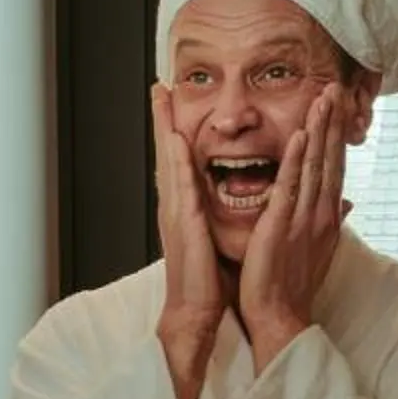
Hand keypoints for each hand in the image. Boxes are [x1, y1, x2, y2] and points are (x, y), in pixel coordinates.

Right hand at [152, 84, 224, 398]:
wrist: (195, 312)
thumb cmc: (208, 280)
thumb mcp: (218, 238)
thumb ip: (222, 216)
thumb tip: (239, 199)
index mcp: (186, 208)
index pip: (181, 161)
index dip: (176, 130)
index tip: (174, 104)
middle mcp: (176, 205)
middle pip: (166, 153)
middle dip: (161, 119)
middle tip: (158, 86)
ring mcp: (176, 212)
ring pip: (168, 160)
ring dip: (162, 128)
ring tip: (160, 99)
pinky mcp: (184, 223)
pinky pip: (180, 185)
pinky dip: (176, 160)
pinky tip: (175, 139)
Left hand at [239, 87, 350, 370]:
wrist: (280, 315)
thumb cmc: (293, 284)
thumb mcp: (317, 248)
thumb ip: (332, 221)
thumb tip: (348, 203)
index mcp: (325, 215)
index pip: (334, 166)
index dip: (338, 135)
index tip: (341, 106)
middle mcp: (321, 212)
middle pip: (330, 158)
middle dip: (335, 122)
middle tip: (338, 86)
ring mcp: (304, 217)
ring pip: (316, 165)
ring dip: (322, 129)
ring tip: (325, 97)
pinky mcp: (283, 225)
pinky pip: (292, 186)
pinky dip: (298, 160)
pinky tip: (303, 135)